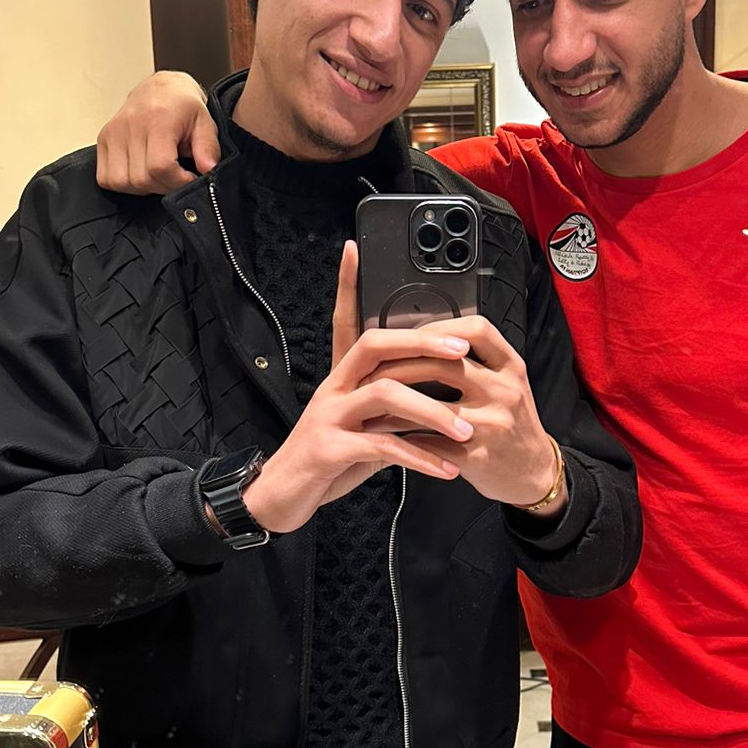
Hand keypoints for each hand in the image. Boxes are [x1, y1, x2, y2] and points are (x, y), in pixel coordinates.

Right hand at [96, 71, 218, 192]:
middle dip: (165, 186)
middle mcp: (131, 124)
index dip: (178, 182)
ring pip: (122, 182)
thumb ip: (208, 148)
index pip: (160, 167)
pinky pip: (106, 178)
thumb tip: (209, 171)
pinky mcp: (103, 139)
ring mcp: (113, 132)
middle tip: (177, 177)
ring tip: (159, 174)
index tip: (190, 179)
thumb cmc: (183, 106)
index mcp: (158, 119)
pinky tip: (140, 173)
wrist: (162, 89)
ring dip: (143, 187)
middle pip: (142, 179)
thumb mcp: (205, 123)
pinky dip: (124, 184)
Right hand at [240, 244, 475, 533]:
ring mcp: (328, 416)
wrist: (280, 498)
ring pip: (383, 395)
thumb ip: (391, 410)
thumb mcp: (362, 427)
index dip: (347, 284)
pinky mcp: (328, 450)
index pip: (345, 320)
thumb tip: (432, 400)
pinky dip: (419, 457)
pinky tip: (447, 468)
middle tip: (463, 351)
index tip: (355, 249)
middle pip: (374, 345)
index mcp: (340, 377)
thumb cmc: (328, 460)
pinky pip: (381, 447)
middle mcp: (332, 387)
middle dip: (422, 343)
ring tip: (467, 430)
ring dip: (432, 411)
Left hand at [357, 314, 566, 515]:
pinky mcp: (477, 457)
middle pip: (445, 364)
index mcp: (510, 367)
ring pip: (431, 406)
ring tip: (372, 401)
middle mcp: (506, 392)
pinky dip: (403, 438)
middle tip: (375, 370)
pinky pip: (429, 443)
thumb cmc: (510, 424)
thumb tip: (420, 340)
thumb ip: (476, 362)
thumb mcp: (506, 384)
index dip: (438, 328)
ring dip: (395, 404)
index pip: (476, 330)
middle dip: (402, 365)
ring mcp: (493, 425)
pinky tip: (387, 434)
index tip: (411, 335)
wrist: (533, 473)